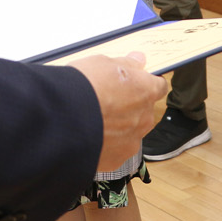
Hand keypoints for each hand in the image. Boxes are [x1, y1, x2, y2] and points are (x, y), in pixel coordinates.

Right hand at [70, 52, 168, 170]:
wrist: (62, 120)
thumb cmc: (83, 87)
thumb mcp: (103, 63)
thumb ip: (126, 64)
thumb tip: (138, 60)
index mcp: (145, 91)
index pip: (159, 86)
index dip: (147, 83)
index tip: (136, 82)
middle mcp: (144, 118)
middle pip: (145, 111)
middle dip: (131, 107)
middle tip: (108, 101)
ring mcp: (131, 141)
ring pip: (131, 132)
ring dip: (119, 127)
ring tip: (95, 120)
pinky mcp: (116, 160)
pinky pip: (115, 150)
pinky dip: (106, 144)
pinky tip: (89, 136)